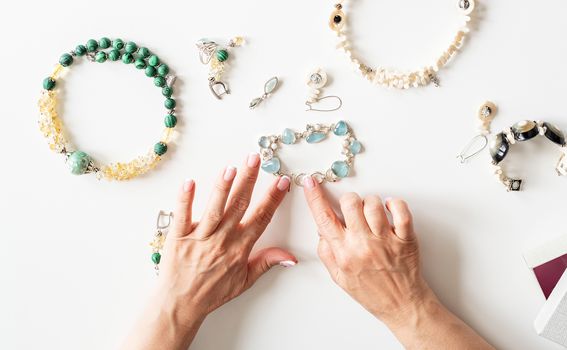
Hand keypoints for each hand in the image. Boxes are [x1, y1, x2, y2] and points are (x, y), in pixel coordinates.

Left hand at [160, 153, 295, 318]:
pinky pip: (182, 215)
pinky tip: (190, 182)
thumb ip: (267, 263)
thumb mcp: (245, 281)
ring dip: (223, 187)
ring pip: (214, 208)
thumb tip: (291, 257)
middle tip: (255, 158)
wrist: (181, 304)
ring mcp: (199, 237)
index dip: (273, 198)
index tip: (281, 181)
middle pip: (239, 205)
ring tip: (232, 168)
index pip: (261, 218)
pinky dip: (185, 199)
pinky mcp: (178, 237)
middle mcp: (221, 240)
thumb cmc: (212, 293)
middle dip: (249, 180)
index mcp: (240, 249)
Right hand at [302, 176, 426, 324]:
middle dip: (348, 200)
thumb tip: (321, 229)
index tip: (310, 182)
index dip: (314, 197)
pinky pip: (400, 210)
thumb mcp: (339, 278)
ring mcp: (385, 240)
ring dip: (370, 203)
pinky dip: (395, 203)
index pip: (324, 218)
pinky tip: (390, 208)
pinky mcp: (405, 238)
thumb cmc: (372, 292)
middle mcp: (363, 245)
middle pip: (349, 202)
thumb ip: (327, 252)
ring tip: (372, 215)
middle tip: (352, 210)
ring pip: (373, 203)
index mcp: (344, 253)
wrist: (402, 306)